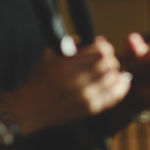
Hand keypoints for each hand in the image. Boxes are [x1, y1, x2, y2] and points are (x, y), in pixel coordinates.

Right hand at [4, 37, 131, 134]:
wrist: (28, 110)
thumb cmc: (37, 82)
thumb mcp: (48, 58)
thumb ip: (67, 46)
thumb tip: (85, 39)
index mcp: (66, 65)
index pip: (98, 51)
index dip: (105, 47)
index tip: (104, 48)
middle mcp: (77, 80)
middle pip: (109, 64)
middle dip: (111, 60)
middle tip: (109, 60)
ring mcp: (85, 96)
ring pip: (113, 79)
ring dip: (115, 73)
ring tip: (113, 71)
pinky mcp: (90, 109)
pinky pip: (113, 97)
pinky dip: (120, 87)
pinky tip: (121, 82)